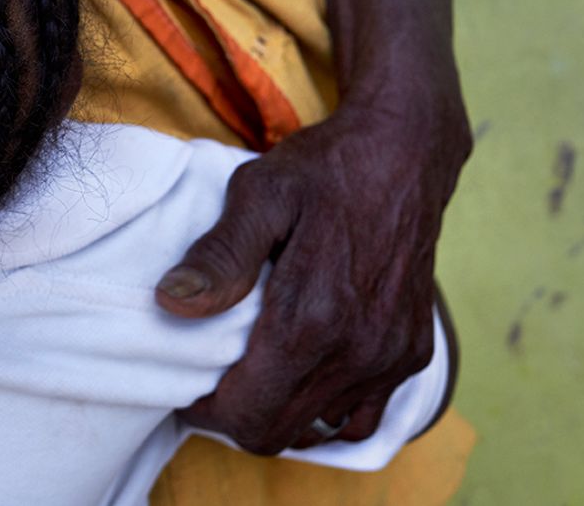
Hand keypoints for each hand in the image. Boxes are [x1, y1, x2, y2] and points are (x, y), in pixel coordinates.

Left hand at [156, 94, 469, 453]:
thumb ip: (219, 254)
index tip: (184, 385)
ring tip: (252, 373)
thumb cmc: (325, 168)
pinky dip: (326, 408)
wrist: (405, 152)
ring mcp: (389, 356)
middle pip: (278, 432)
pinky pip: (361, 413)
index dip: (205, 411)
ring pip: (319, 429)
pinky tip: (302, 373)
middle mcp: (357, 349)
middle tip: (210, 381)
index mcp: (313, 317)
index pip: (248, 412)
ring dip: (279, 413)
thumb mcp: (259, 193)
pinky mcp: (412, 352)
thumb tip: (171, 303)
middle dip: (235, 417)